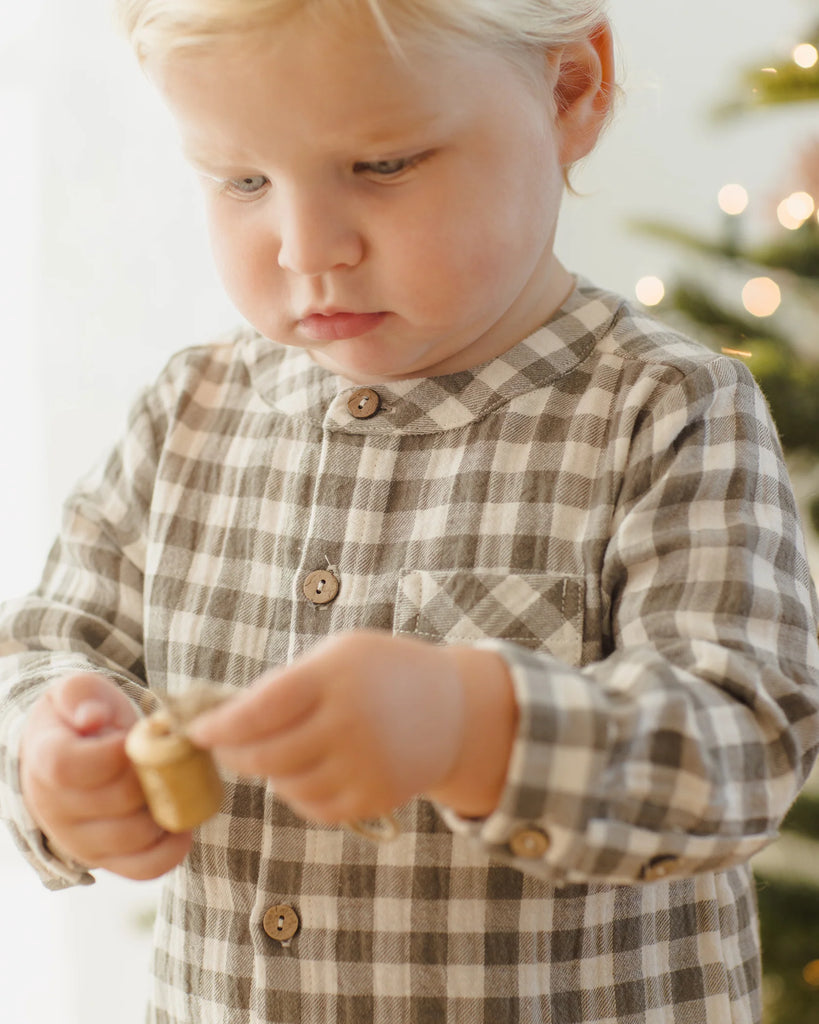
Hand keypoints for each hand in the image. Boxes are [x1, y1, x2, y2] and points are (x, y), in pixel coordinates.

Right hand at [21, 674, 191, 879]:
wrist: (68, 752)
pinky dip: (172, 848)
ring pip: (134, 837)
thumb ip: (81, 695)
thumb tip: (93, 718)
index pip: (71, 767)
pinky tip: (182, 822)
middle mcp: (54, 808)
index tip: (133, 735)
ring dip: (166, 807)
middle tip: (164, 755)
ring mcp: (78, 840)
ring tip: (174, 782)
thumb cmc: (79, 717)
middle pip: (116, 800)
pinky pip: (144, 867)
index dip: (112, 752)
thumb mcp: (77, 692)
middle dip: (152, 773)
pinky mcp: (105, 860)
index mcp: (45, 761)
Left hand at [188, 631, 517, 824]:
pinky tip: (305, 768)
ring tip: (274, 749)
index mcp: (335, 678)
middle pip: (264, 755)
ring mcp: (363, 767)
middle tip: (223, 744)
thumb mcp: (340, 655)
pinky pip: (311, 806)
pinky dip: (296, 791)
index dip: (220, 725)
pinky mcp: (372, 800)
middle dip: (233, 752)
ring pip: (284, 785)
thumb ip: (288, 684)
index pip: (259, 710)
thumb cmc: (382, 673)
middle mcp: (349, 724)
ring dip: (266, 771)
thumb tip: (226, 718)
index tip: (197, 730)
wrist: (453, 712)